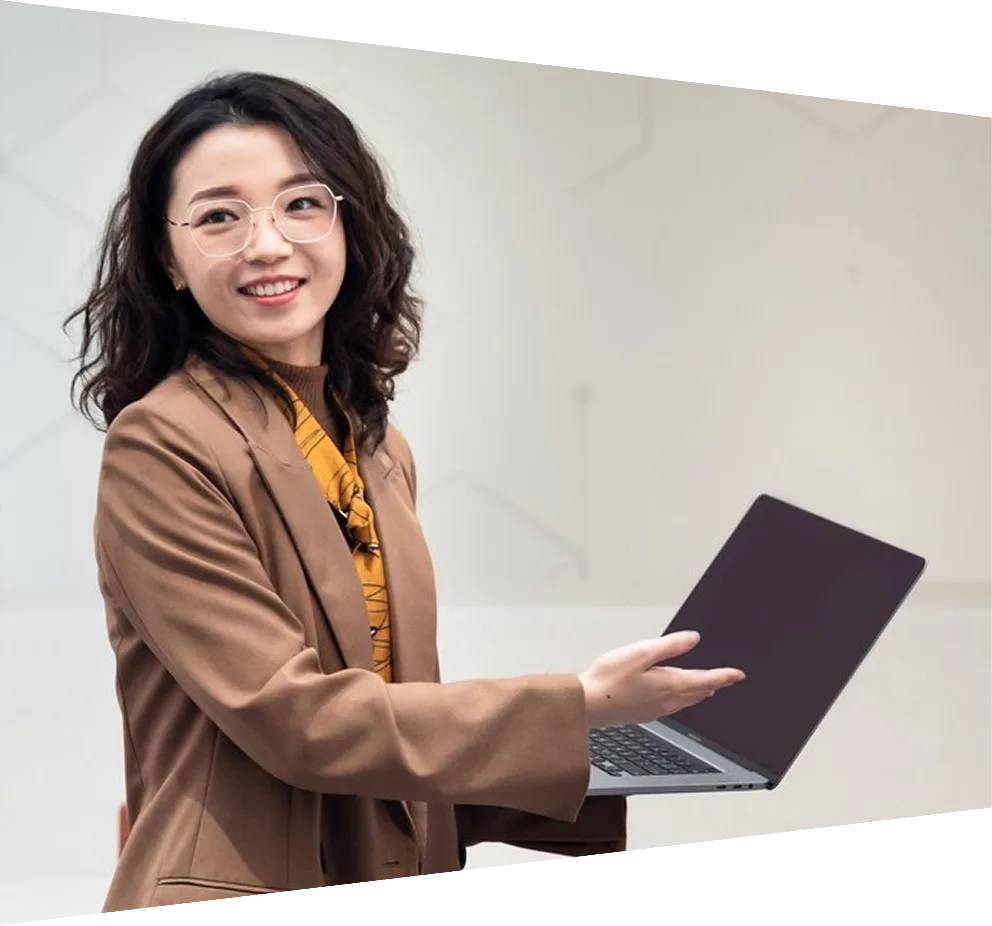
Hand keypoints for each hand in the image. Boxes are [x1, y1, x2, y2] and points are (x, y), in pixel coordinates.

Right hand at [578, 631, 744, 727]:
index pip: (706, 679)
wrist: (588, 704)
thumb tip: (693, 639)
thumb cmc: (609, 678)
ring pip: (687, 701)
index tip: (738, 675)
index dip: (724, 676)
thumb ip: (669, 645)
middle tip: (726, 680)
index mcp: (670, 684)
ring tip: (707, 687)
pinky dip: (683, 699)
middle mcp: (667, 700)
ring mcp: (656, 709)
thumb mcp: (641, 652)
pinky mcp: (644, 714)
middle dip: (713, 684)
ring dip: (699, 693)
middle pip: (698, 693)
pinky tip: (676, 697)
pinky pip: (673, 707)